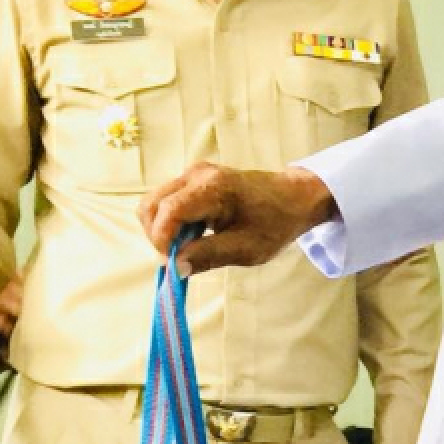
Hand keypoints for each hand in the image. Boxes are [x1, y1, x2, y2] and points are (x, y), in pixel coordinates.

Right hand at [139, 163, 336, 270]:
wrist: (292, 198)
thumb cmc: (274, 223)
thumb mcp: (246, 248)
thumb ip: (209, 256)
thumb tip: (176, 268)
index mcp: (212, 188)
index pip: (168, 211)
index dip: (162, 240)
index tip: (172, 263)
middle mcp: (196, 174)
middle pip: (151, 204)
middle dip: (157, 236)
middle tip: (177, 259)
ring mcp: (192, 174)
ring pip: (154, 202)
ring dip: (161, 230)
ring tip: (187, 249)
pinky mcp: (192, 180)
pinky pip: (166, 201)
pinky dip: (169, 222)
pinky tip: (192, 237)